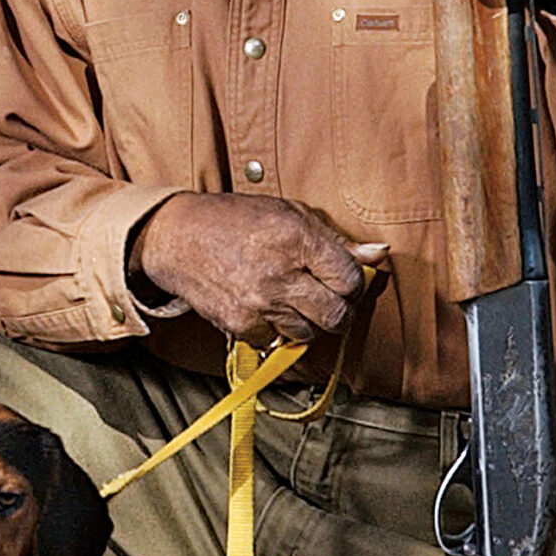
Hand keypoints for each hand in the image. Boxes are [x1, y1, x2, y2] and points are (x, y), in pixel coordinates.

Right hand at [130, 195, 384, 343]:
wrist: (178, 237)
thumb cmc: (235, 219)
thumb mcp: (289, 214)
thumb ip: (335, 239)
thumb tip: (378, 254)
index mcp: (297, 239)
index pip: (350, 281)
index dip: (351, 283)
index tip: (341, 280)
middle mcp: (280, 275)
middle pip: (336, 316)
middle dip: (338, 310)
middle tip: (326, 299)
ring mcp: (259, 304)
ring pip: (309, 334)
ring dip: (307, 322)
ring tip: (291, 299)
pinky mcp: (240, 325)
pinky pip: (275, 341)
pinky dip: (274, 330)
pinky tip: (264, 307)